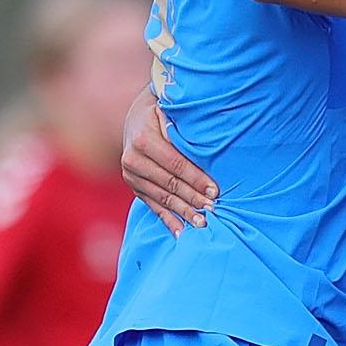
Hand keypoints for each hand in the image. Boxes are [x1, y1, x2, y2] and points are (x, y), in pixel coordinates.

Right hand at [121, 88, 214, 233]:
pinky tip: (182, 233)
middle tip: (213, 210)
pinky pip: (153, 206)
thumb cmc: (163, 112)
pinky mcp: (134, 187)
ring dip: (183, 212)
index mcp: (143, 140)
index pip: (175, 164)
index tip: (215, 191)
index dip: (196, 179)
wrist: (138, 116)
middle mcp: (132, 159)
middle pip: (169, 184)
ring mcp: (131, 176)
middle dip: (193, 198)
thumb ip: (182, 128)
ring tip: (203, 223)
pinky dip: (168, 220)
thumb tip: (208, 144)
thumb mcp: (170, 111)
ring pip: (162, 198)